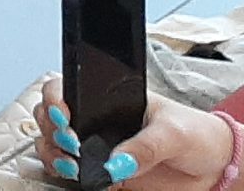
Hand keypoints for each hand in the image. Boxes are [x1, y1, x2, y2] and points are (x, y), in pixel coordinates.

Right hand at [38, 79, 235, 187]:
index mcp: (109, 100)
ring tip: (72, 165)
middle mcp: (97, 121)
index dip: (55, 99)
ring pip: (53, 145)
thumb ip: (145, 146)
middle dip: (50, 129)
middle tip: (71, 142)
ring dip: (53, 154)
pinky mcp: (104, 173)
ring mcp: (98, 147)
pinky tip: (80, 176)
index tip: (64, 116)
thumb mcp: (174, 132)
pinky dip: (66, 175)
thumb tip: (117, 162)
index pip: (67, 89)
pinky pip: (72, 173)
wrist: (215, 167)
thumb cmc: (197, 135)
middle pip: (50, 117)